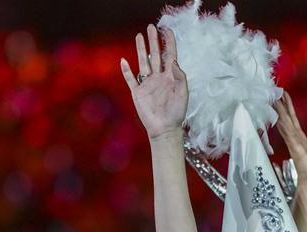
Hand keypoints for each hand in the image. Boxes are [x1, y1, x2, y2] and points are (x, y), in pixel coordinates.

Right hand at [120, 25, 187, 139]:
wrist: (165, 129)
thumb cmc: (177, 113)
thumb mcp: (183, 93)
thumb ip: (180, 76)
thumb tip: (173, 61)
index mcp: (170, 77)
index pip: (170, 55)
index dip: (169, 42)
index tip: (167, 30)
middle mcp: (158, 77)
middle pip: (155, 55)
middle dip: (153, 41)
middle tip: (151, 27)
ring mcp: (147, 84)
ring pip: (143, 62)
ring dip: (140, 50)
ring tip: (139, 36)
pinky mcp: (138, 92)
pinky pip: (130, 79)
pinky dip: (126, 70)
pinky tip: (123, 61)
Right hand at [274, 92, 306, 192]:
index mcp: (299, 138)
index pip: (292, 119)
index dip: (288, 107)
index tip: (283, 94)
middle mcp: (294, 139)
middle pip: (286, 119)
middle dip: (280, 106)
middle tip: (273, 92)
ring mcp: (294, 144)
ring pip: (285, 125)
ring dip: (280, 113)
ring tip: (273, 100)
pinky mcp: (296, 149)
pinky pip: (289, 135)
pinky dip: (284, 126)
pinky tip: (280, 117)